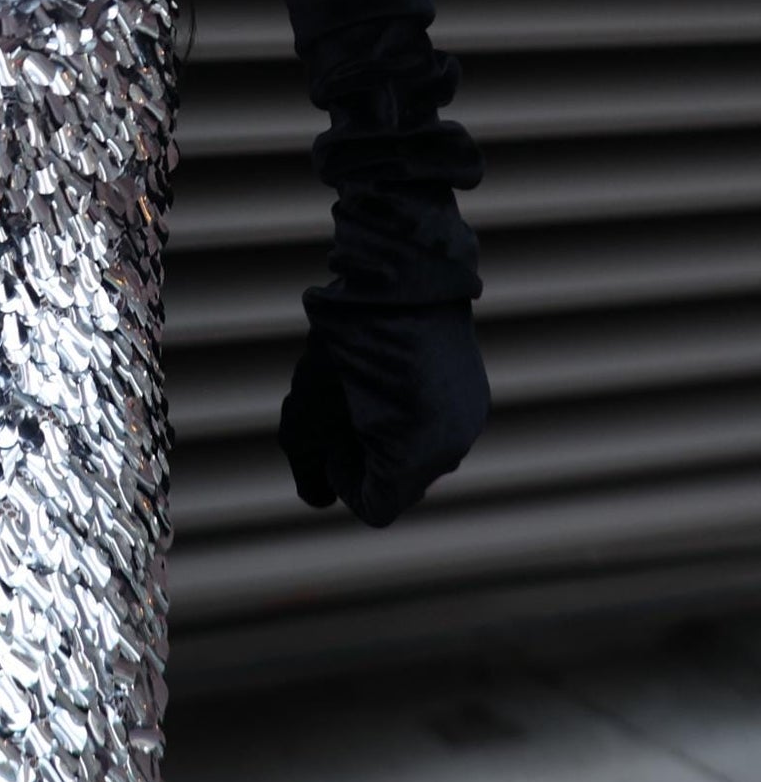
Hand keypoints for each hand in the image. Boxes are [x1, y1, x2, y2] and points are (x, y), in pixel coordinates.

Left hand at [279, 296, 489, 527]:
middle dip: (365, 457)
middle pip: (399, 483)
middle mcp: (453, 447)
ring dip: (387, 436)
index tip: (333, 439)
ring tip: (364, 387)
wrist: (400, 275)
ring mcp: (470, 419)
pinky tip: (389, 374)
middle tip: (342, 409)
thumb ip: (306, 466)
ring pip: (420, 455)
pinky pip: (437, 425)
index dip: (344, 480)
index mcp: (416, 460)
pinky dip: (410, 414)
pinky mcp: (475, 393)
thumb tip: (319, 496)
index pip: (377, 507)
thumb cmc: (345, 345)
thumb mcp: (305, 411)